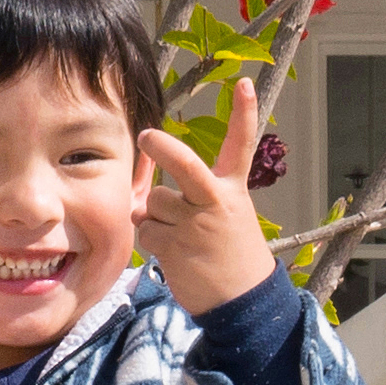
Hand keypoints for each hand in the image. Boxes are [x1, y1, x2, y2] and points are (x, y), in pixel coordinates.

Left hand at [138, 78, 282, 315]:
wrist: (242, 301)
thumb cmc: (229, 253)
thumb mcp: (223, 216)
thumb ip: (188, 198)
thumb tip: (142, 196)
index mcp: (231, 190)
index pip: (241, 145)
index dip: (244, 113)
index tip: (242, 83)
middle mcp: (214, 201)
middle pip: (184, 164)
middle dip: (162, 147)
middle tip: (144, 136)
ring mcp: (194, 223)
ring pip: (154, 204)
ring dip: (156, 218)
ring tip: (181, 238)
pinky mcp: (174, 246)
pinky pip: (146, 232)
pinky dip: (153, 242)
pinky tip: (175, 254)